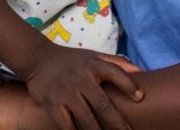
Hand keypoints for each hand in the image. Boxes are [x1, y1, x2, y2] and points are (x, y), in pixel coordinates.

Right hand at [21, 44, 143, 129]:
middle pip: (103, 104)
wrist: (38, 59)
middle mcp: (81, 79)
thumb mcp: (93, 56)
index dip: (128, 85)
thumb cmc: (72, 60)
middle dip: (118, 122)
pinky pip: (67, 126)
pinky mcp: (53, 104)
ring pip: (87, 119)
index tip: (140, 98)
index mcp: (93, 65)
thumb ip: (116, 63)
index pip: (115, 72)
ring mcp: (66, 93)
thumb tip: (141, 72)